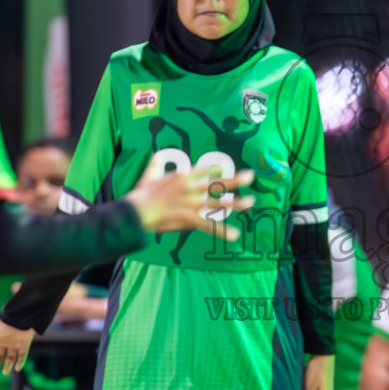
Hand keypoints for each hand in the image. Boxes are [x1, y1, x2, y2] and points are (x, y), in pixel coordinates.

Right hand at [0, 319, 35, 375]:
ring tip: (5, 372)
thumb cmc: (4, 326)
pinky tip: (17, 369)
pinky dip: (21, 362)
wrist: (20, 319)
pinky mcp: (24, 345)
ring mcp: (15, 344)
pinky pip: (22, 355)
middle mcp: (5, 343)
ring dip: (8, 365)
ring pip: (11, 357)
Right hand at [125, 165, 255, 241]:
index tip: (226, 168)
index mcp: (182, 177)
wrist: (136, 211)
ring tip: (251, 202)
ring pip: (217, 202)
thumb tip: (157, 154)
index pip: (203, 171)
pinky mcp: (189, 218)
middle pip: (216, 184)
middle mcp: (190, 188)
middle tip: (251, 176)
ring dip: (236, 203)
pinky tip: (235, 235)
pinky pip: (209, 225)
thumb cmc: (141, 194)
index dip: (216, 170)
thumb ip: (155, 164)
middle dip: (235, 180)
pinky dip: (222, 231)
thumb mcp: (149, 175)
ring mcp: (191, 203)